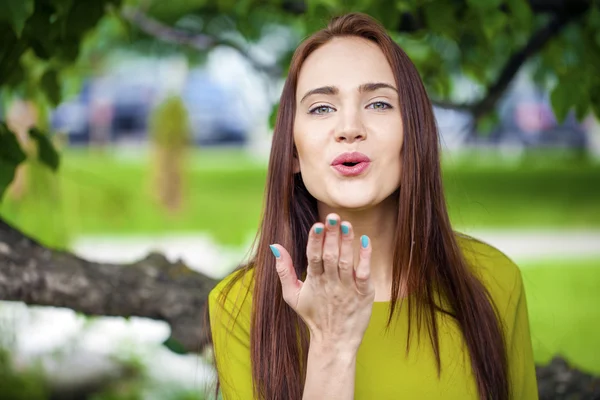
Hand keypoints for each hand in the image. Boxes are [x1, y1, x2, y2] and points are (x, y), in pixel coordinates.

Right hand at [270, 213, 374, 351]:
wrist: (335, 342)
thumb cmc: (313, 316)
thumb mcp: (292, 295)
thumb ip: (284, 270)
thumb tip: (274, 246)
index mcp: (313, 281)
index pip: (312, 257)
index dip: (315, 240)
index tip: (317, 224)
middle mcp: (330, 283)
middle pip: (330, 256)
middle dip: (332, 235)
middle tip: (334, 216)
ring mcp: (347, 289)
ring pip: (346, 262)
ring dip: (346, 242)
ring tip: (347, 224)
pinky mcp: (364, 294)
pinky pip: (364, 273)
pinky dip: (365, 257)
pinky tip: (365, 240)